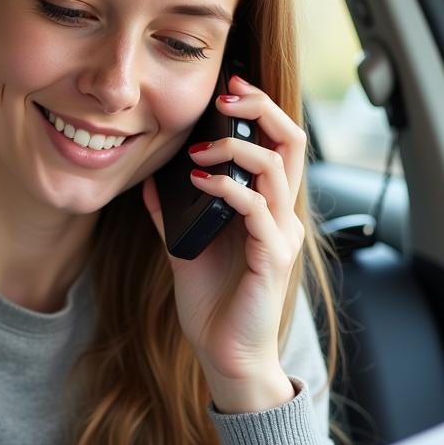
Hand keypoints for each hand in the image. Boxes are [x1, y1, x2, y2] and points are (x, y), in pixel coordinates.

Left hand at [142, 75, 307, 411]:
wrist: (226, 355)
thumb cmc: (214, 305)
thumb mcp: (186, 249)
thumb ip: (173, 215)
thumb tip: (151, 183)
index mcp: (268, 209)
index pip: (278, 144)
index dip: (259, 110)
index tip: (227, 90)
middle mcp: (283, 216)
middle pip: (292, 142)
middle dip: (260, 110)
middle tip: (225, 97)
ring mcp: (281, 235)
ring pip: (277, 168)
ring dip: (234, 148)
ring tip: (197, 150)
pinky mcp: (272, 257)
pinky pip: (256, 208)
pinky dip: (227, 188)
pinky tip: (197, 183)